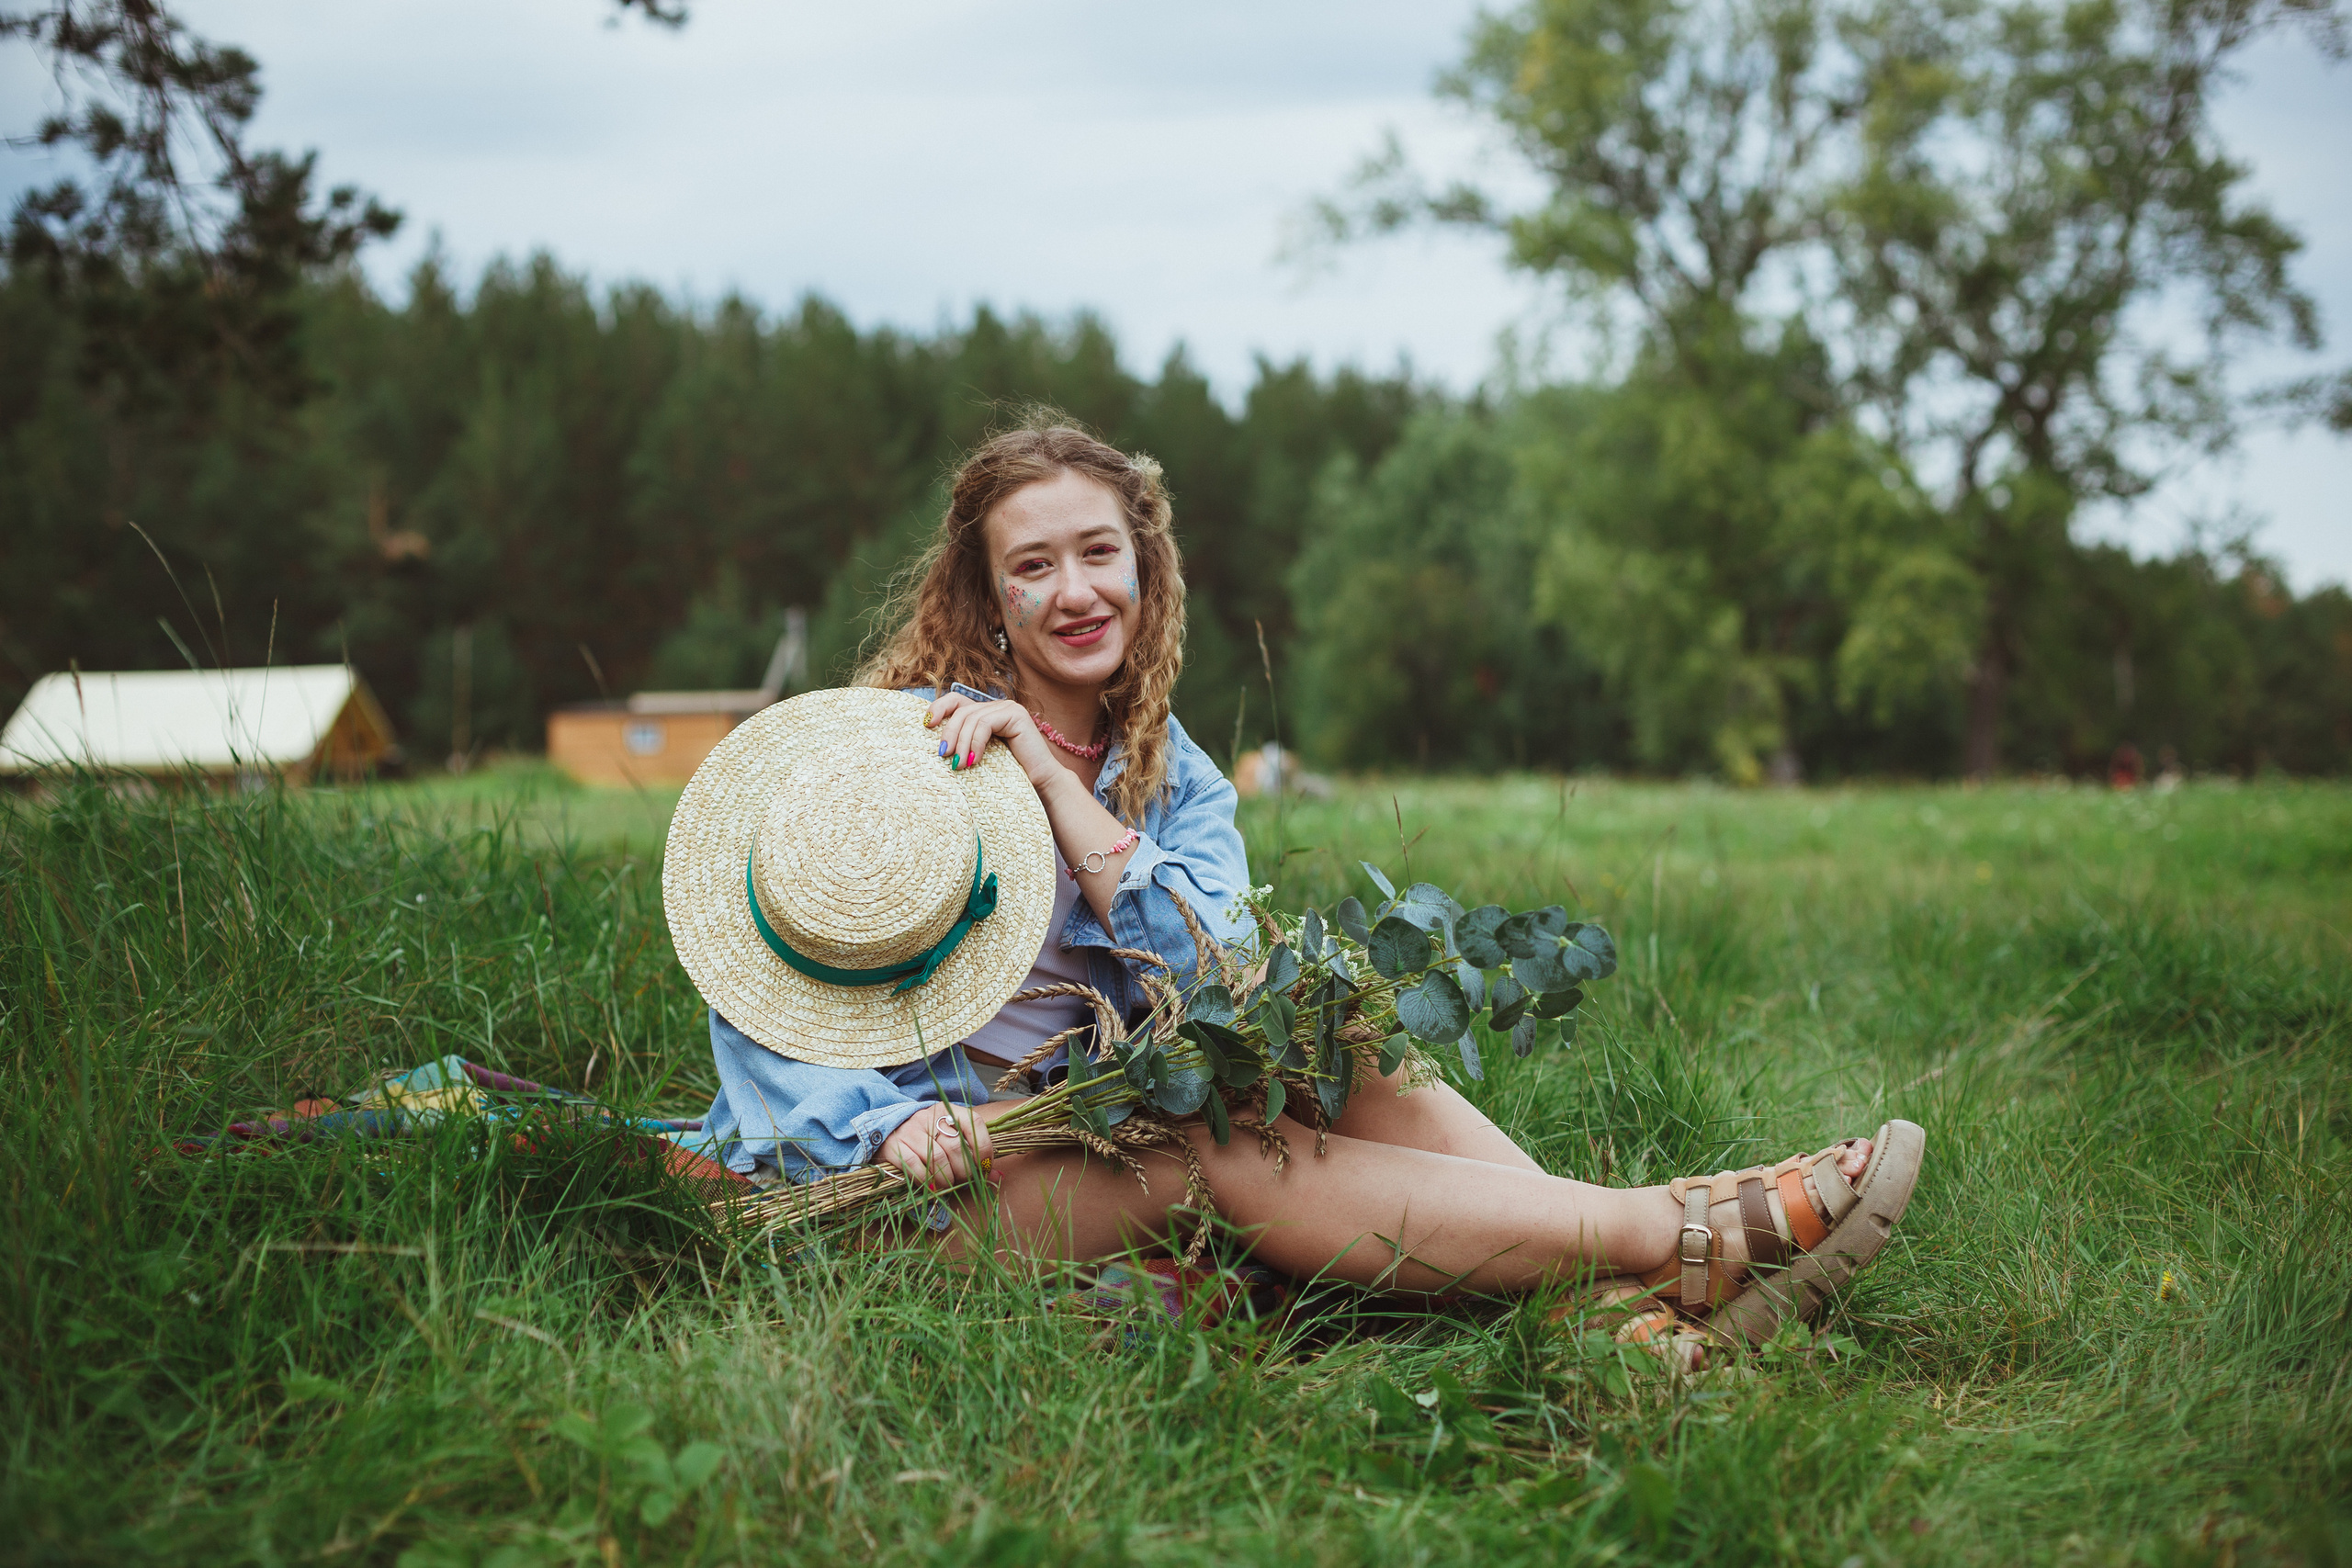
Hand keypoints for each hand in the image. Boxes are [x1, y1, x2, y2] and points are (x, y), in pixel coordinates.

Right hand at [877, 1101, 995, 1190]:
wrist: (887, 1128)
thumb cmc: (926, 1137)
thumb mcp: (950, 1138)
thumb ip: (973, 1154)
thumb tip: (998, 1176)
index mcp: (948, 1111)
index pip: (975, 1123)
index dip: (984, 1148)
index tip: (985, 1167)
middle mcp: (930, 1117)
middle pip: (957, 1147)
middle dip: (964, 1171)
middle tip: (963, 1181)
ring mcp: (911, 1130)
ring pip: (937, 1159)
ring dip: (946, 1179)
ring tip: (947, 1184)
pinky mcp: (894, 1145)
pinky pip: (916, 1167)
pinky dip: (927, 1181)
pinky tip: (931, 1186)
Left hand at [925, 691, 1068, 795]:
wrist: (1039, 786)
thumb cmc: (1007, 776)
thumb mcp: (977, 756)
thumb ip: (962, 743)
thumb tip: (935, 743)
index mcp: (987, 713)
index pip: (956, 700)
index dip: (939, 708)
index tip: (926, 725)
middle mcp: (997, 706)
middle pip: (961, 710)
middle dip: (949, 733)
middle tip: (944, 756)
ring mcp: (1008, 708)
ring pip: (971, 718)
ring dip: (961, 743)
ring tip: (959, 765)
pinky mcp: (1015, 714)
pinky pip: (985, 724)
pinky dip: (975, 743)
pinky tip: (974, 760)